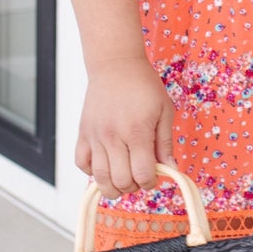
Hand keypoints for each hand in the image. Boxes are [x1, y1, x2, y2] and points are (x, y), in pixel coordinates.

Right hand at [75, 55, 175, 196]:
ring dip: (113, 186)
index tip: (154, 175)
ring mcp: (95, 136)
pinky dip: (92, 172)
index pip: (142, 174)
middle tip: (140, 174)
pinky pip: (81, 163)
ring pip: (99, 178)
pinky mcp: (83, 133)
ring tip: (123, 177)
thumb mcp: (164, 111)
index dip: (151, 182)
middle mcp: (113, 137)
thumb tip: (171, 169)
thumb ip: (165, 143)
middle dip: (134, 186)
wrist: (115, 64)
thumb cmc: (143, 85)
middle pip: (120, 182)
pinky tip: (106, 164)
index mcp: (136, 132)